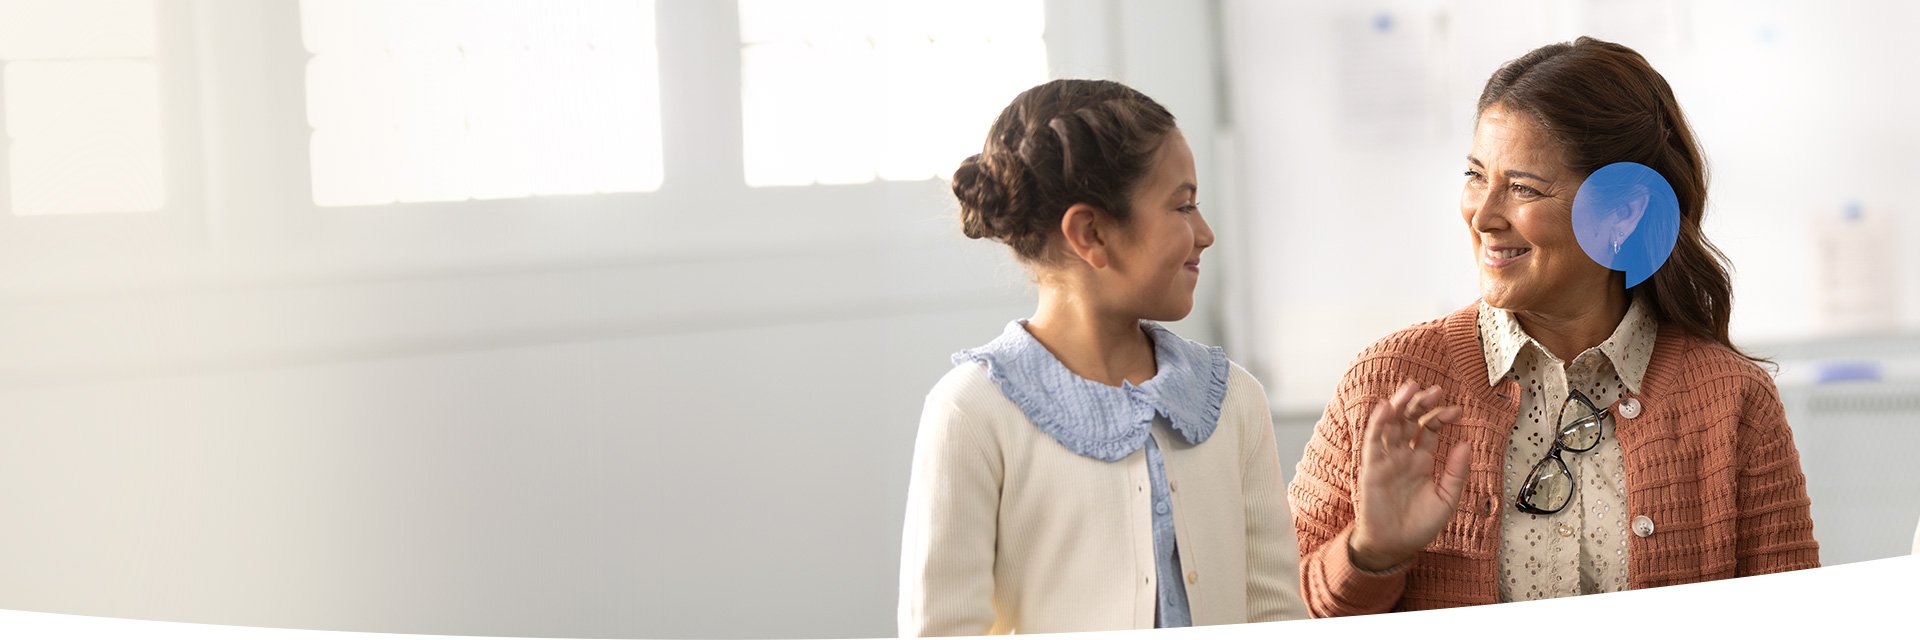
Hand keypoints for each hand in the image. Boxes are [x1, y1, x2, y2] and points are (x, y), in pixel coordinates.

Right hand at [1348, 380, 1471, 571]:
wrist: (1395, 546)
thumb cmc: (1418, 526)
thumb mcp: (1447, 499)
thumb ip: (1456, 472)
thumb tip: (1466, 444)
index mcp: (1422, 460)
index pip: (1430, 429)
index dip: (1442, 417)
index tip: (1457, 410)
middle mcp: (1403, 455)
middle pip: (1411, 420)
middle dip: (1422, 403)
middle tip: (1436, 390)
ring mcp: (1387, 459)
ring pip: (1392, 424)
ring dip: (1400, 404)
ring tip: (1412, 387)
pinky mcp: (1372, 467)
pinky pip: (1373, 440)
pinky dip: (1378, 422)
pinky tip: (1386, 406)